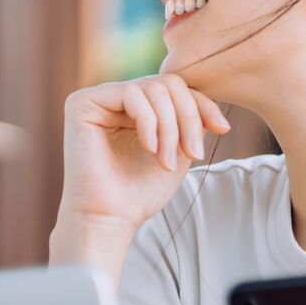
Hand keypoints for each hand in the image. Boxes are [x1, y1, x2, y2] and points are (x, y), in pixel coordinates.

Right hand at [58, 67, 231, 229]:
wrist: (110, 219)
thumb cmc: (141, 192)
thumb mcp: (179, 149)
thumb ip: (191, 120)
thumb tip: (214, 105)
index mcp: (138, 107)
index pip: (178, 90)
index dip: (203, 106)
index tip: (223, 129)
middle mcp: (117, 98)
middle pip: (169, 84)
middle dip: (188, 118)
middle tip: (193, 154)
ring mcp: (99, 98)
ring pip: (154, 88)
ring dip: (170, 128)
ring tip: (166, 162)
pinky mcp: (82, 102)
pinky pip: (131, 94)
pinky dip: (148, 122)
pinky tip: (149, 149)